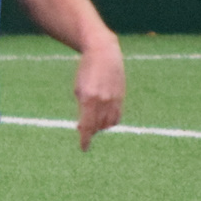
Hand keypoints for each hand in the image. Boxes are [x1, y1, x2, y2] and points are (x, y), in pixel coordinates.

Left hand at [73, 35, 124, 149]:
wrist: (104, 52)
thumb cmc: (86, 70)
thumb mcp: (78, 88)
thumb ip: (82, 108)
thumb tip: (83, 127)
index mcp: (89, 98)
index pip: (87, 126)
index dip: (85, 140)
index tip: (83, 148)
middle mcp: (103, 100)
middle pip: (98, 127)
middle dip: (90, 131)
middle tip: (83, 130)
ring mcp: (114, 99)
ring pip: (109, 123)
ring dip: (100, 127)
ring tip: (93, 122)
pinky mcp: (121, 97)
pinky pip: (117, 116)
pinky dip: (110, 121)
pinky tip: (103, 117)